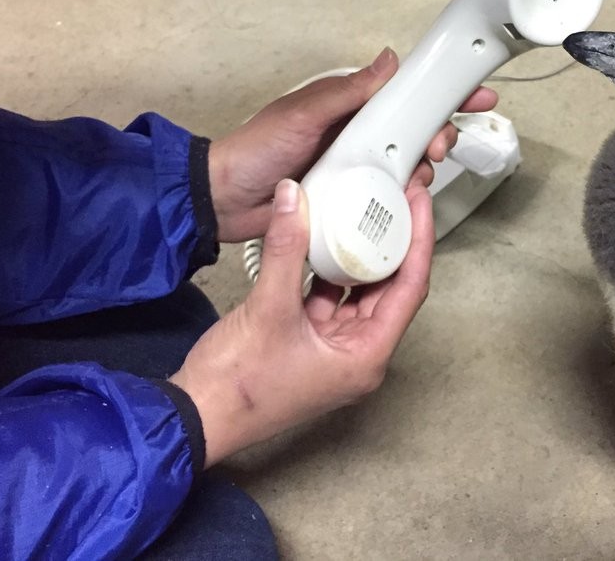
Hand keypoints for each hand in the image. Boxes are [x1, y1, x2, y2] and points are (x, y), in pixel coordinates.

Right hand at [169, 178, 433, 466]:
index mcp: (367, 356)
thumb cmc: (238, 383)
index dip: (418, 241)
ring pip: (361, 293)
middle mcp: (360, 355)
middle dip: (395, 244)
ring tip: (368, 212)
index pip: (410, 288)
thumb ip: (286, 248)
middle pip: (392, 289)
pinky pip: (331, 300)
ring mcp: (336, 351)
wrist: (196, 416)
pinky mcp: (311, 345)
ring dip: (362, 256)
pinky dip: (331, 272)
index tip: (418, 202)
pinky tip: (327, 240)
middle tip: (398, 198)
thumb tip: (295, 196)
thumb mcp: (268, 307)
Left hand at [209, 48, 496, 242]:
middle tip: (439, 145)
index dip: (440, 94)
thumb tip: (389, 60)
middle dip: (437, 135)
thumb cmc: (257, 148)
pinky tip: (406, 199)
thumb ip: (348, 90)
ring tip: (420, 173)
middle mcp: (358, 135)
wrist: (224, 199)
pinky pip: (387, 196)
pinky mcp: (351, 200)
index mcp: (349, 107)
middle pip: (414, 131)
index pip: (403, 94)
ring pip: (406, 164)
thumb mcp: (303, 112)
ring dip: (423, 167)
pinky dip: (403, 196)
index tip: (474, 96)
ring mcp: (356, 169)